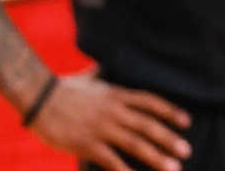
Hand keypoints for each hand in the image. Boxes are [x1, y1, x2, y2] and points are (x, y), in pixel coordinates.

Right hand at [28, 72, 190, 170]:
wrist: (38, 97)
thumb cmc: (63, 87)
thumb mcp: (92, 77)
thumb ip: (105, 74)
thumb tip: (109, 65)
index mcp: (117, 95)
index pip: (151, 102)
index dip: (170, 112)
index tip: (186, 122)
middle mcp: (115, 111)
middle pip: (149, 126)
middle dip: (169, 139)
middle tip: (187, 151)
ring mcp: (101, 128)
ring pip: (135, 144)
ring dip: (156, 156)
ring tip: (174, 167)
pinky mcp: (86, 144)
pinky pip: (111, 160)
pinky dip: (125, 170)